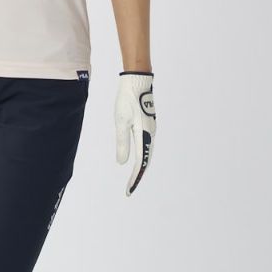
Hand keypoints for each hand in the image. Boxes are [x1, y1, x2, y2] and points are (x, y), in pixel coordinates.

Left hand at [114, 71, 155, 196]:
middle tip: (130, 188)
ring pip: (147, 152)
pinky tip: (136, 157)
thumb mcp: (121, 121)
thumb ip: (122, 142)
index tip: (129, 190)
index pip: (141, 162)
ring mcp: (150, 129)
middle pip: (146, 160)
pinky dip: (141, 155)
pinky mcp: (148, 124)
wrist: (137, 81)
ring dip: (140, 165)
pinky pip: (146, 144)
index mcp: (144, 135)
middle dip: (138, 175)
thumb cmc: (127, 100)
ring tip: (133, 177)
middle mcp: (150, 134)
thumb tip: (122, 163)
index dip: (135, 178)